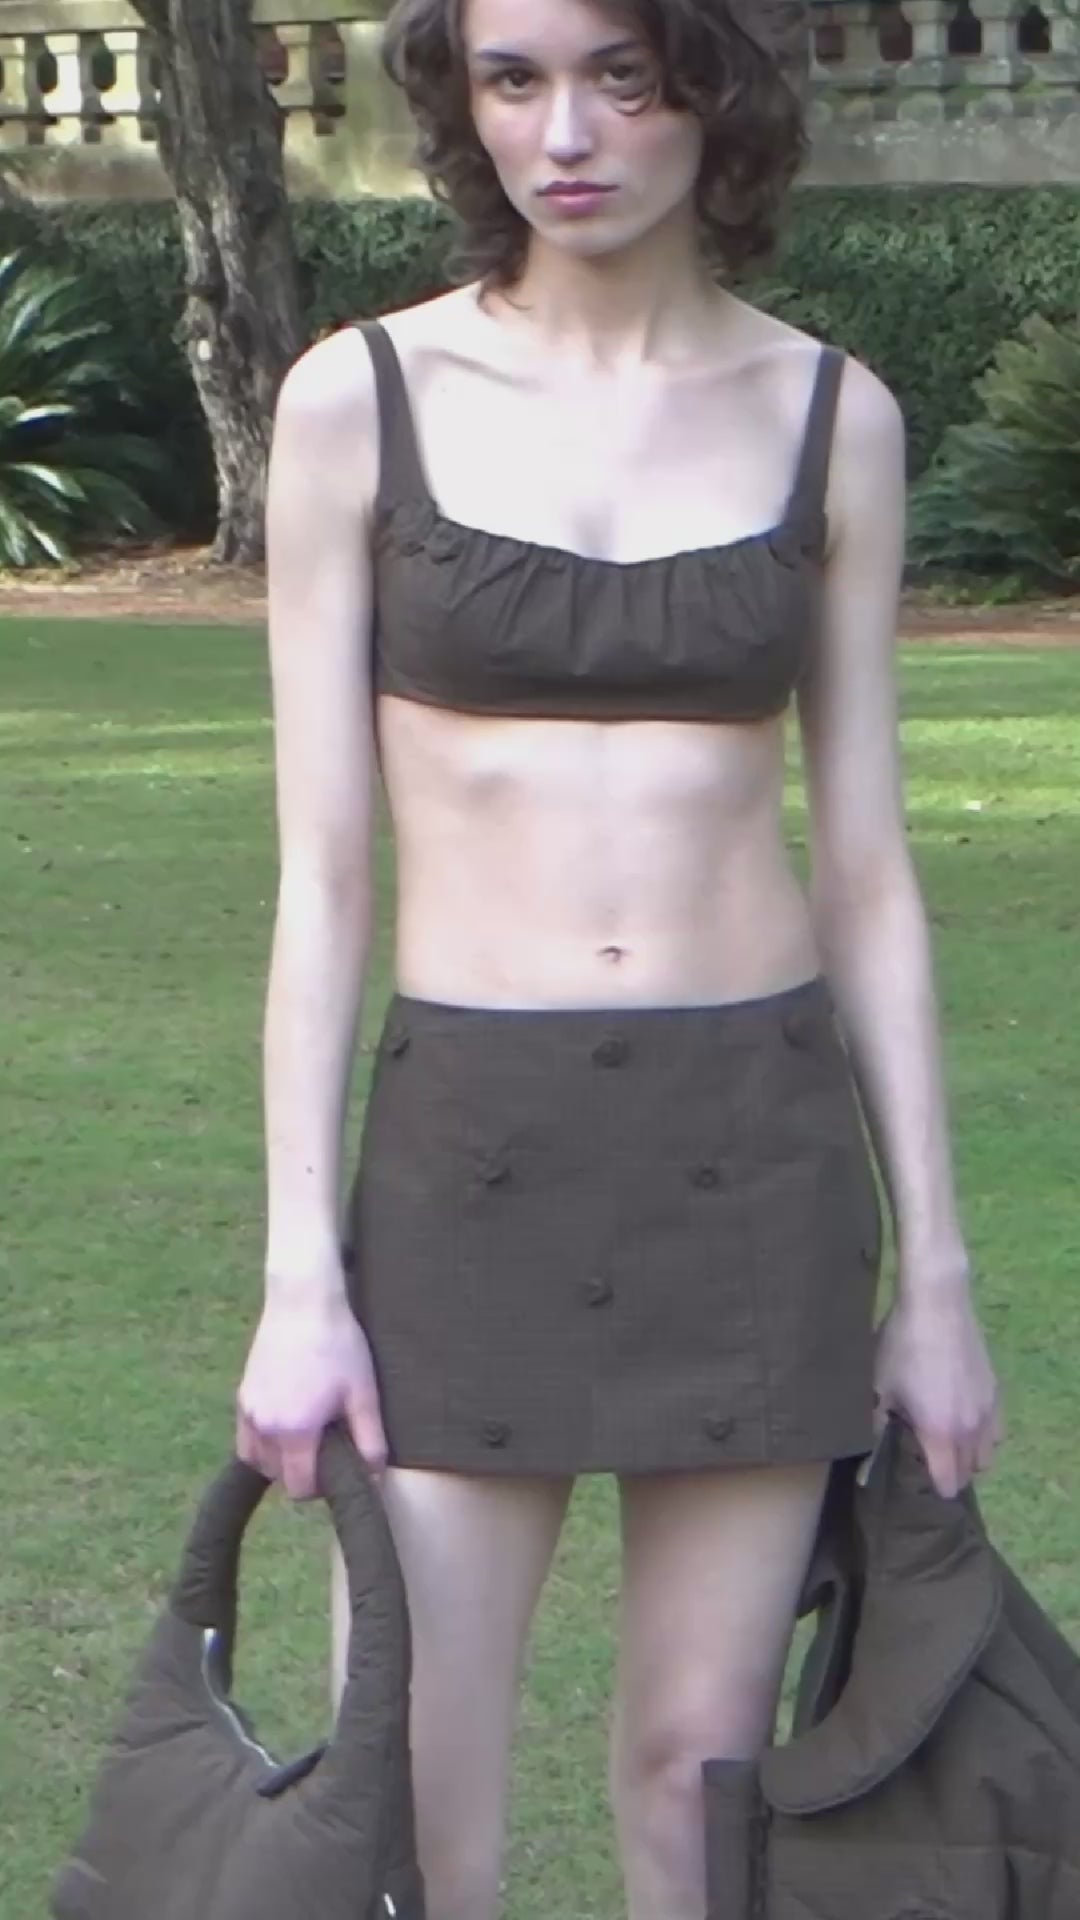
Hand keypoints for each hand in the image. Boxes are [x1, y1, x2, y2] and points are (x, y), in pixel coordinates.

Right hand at [236, 1287, 388, 1500]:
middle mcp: (264, 1426)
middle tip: (325, 1448)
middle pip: (277, 1476)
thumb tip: (373, 1476)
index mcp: (295, 1431)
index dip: (320, 1487)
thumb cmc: (339, 1346)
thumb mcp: (363, 1393)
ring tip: (305, 1437)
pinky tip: (285, 1423)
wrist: (303, 1302)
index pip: (299, 1487)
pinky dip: (262, 1442)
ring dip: (279, 1460)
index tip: (336, 1468)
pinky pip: (246, 1437)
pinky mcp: (241, 1395)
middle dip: (300, 1473)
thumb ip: (370, 1440)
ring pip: (257, 1459)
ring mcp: (248, 1410)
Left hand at [872, 1287, 1003, 1498]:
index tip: (914, 1479)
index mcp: (941, 1433)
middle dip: (948, 1474)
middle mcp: (971, 1429)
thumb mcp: (880, 1388)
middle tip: (924, 1457)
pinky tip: (961, 1418)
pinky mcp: (996, 1392)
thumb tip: (865, 1466)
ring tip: (944, 1440)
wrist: (937, 1304)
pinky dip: (982, 1436)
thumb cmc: (901, 1346)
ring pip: (985, 1455)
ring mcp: (988, 1411)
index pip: (947, 1485)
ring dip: (967, 1457)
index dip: (931, 1488)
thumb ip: (875, 1429)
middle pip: (968, 1473)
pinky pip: (995, 1432)